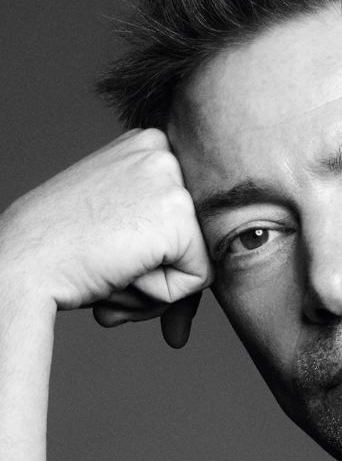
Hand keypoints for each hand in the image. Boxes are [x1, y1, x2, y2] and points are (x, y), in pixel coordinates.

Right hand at [0, 128, 212, 346]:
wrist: (21, 262)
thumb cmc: (60, 253)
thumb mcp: (117, 226)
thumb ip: (158, 239)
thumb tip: (187, 315)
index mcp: (148, 145)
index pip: (187, 218)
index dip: (158, 253)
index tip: (115, 251)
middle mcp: (164, 151)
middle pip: (198, 238)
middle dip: (161, 274)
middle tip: (110, 267)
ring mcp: (173, 179)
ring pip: (200, 262)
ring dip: (157, 287)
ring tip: (112, 267)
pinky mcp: (179, 215)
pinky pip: (199, 281)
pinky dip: (161, 294)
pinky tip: (121, 271)